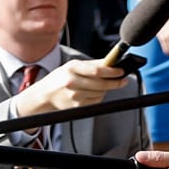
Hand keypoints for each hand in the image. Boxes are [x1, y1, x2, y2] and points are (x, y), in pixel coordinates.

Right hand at [13, 56, 130, 117]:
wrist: (45, 95)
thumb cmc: (60, 78)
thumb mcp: (73, 66)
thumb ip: (93, 64)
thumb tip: (112, 62)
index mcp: (72, 69)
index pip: (97, 71)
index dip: (112, 72)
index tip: (121, 71)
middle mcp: (72, 82)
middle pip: (101, 84)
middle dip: (115, 82)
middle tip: (123, 80)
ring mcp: (74, 96)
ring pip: (101, 93)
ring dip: (106, 89)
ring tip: (101, 85)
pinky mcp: (77, 106)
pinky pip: (96, 101)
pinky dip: (99, 96)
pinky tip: (93, 92)